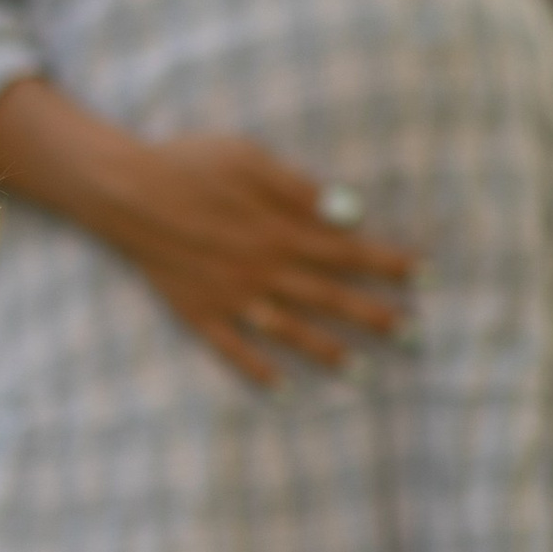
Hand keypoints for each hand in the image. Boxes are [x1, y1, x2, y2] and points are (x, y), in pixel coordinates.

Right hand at [93, 133, 416, 388]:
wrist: (123, 191)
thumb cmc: (189, 164)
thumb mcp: (249, 159)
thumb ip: (300, 189)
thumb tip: (352, 212)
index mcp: (279, 230)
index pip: (349, 251)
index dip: (391, 264)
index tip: (429, 277)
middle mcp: (262, 270)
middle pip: (329, 297)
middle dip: (375, 316)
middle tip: (415, 336)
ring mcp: (231, 297)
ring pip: (290, 330)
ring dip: (328, 352)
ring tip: (364, 373)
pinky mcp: (200, 313)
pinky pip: (234, 350)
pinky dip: (259, 372)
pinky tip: (284, 392)